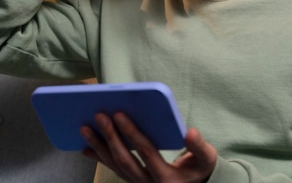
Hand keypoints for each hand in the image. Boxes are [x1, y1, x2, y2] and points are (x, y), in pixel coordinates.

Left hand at [80, 112, 216, 182]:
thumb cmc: (200, 169)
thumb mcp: (206, 158)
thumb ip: (198, 146)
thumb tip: (189, 132)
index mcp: (166, 178)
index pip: (146, 152)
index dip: (132, 133)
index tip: (119, 114)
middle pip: (125, 159)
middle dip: (110, 136)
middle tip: (99, 116)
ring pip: (115, 166)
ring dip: (98, 146)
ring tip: (85, 128)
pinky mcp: (133, 182)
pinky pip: (113, 170)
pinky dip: (99, 158)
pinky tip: (86, 148)